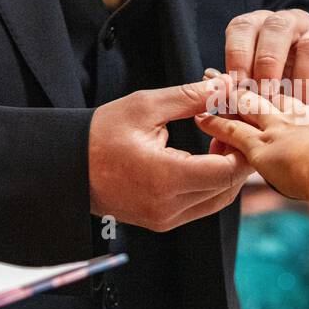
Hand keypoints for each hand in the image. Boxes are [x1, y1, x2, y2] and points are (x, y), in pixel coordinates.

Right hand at [90, 78, 251, 231]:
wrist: (67, 167)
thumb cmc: (100, 134)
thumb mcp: (146, 107)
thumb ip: (191, 97)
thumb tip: (227, 86)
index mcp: (166, 178)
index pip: (228, 171)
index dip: (241, 144)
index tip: (238, 120)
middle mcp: (169, 207)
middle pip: (229, 187)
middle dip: (238, 156)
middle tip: (233, 126)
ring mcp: (166, 218)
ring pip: (219, 199)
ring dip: (227, 171)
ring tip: (218, 138)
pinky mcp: (163, 222)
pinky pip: (202, 205)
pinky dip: (212, 182)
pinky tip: (204, 156)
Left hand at [195, 87, 308, 204]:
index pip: (284, 90)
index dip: (267, 81)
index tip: (251, 76)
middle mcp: (291, 114)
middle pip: (262, 91)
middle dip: (240, 82)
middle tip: (217, 75)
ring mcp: (274, 128)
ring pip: (244, 107)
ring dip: (224, 98)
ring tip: (207, 88)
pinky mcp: (261, 148)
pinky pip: (232, 133)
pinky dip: (216, 126)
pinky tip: (203, 120)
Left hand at [224, 10, 308, 116]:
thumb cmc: (287, 109)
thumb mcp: (260, 111)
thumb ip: (239, 117)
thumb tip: (216, 140)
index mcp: (261, 31)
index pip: (243, 27)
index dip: (237, 53)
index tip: (235, 86)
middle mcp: (293, 24)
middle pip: (277, 26)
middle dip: (268, 62)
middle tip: (266, 96)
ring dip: (302, 78)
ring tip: (297, 105)